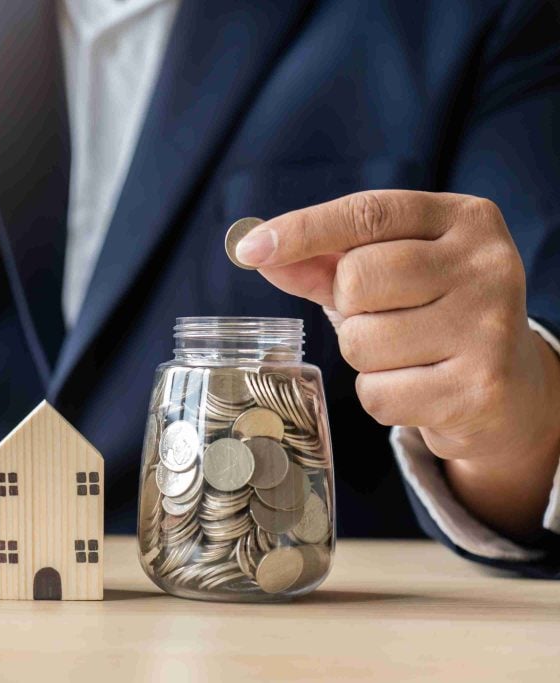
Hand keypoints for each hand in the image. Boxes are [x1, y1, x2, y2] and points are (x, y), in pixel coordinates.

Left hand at [235, 190, 559, 536]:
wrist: (511, 387)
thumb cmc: (433, 316)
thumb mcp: (388, 274)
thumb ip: (323, 261)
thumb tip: (256, 251)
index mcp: (465, 220)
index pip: (367, 214)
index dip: (303, 229)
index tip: (250, 248)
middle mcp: (486, 265)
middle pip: (357, 279)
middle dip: (347, 307)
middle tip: (383, 317)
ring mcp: (488, 327)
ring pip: (361, 342)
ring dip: (364, 357)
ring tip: (406, 354)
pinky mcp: (479, 388)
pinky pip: (377, 394)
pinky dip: (381, 396)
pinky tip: (419, 387)